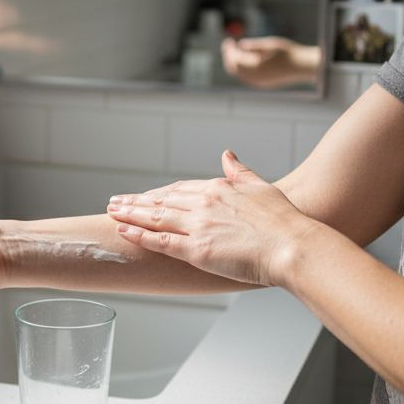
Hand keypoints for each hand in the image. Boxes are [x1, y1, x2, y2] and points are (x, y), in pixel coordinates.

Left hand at [106, 151, 312, 286]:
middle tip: (114, 201)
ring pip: (155, 217)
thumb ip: (239, 171)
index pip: (179, 188)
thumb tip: (227, 154)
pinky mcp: (196, 249)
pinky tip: (123, 230)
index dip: (159, 192)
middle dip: (135, 201)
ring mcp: (197, 226)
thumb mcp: (260, 186)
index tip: (144, 195)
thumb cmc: (283, 221)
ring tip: (111, 212)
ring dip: (130, 213)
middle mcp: (203, 203)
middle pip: (161, 200)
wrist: (292, 246)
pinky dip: (139, 235)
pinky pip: (160, 241)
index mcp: (218, 188)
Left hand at [221, 36, 320, 88]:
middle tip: (230, 45)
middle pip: (235, 69)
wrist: (303, 67)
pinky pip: (248, 77)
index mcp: (256, 68)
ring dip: (237, 63)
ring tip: (237, 50)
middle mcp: (256, 78)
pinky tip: (246, 59)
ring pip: (241, 74)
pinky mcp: (264, 84)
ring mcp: (259, 83)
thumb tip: (240, 45)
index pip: (234, 61)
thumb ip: (254, 46)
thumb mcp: (271, 44)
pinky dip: (244, 68)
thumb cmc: (289, 53)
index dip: (228, 51)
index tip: (228, 41)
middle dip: (230, 57)